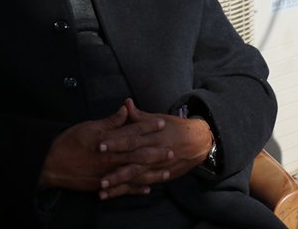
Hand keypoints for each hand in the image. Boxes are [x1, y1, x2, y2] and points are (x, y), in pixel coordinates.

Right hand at [38, 102, 171, 193]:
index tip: (162, 122)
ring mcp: (107, 172)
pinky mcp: (102, 184)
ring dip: (151, 173)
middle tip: (172, 150)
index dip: (148, 126)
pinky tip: (147, 188)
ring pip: (133, 173)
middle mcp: (110, 157)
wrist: (51, 164)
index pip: (132, 132)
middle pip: (138, 153)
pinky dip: (135, 189)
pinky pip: (122, 188)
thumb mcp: (89, 126)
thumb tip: (125, 109)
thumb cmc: (69, 142)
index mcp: (108, 140)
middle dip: (156, 152)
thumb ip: (109, 121)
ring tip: (166, 173)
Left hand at [97, 99, 214, 195]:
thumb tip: (126, 103)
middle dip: (115, 167)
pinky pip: (143, 184)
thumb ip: (140, 115)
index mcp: (153, 135)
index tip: (100, 144)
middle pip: (133, 159)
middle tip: (98, 173)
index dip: (116, 141)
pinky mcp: (161, 176)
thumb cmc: (176, 128)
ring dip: (119, 183)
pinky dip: (130, 191)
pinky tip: (115, 195)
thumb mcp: (159, 118)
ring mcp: (158, 166)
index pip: (132, 138)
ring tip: (102, 189)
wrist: (199, 142)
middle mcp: (155, 151)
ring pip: (137, 175)